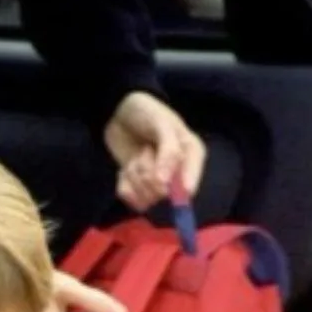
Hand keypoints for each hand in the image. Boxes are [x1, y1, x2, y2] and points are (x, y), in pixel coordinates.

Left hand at [103, 91, 205, 211]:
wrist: (119, 111)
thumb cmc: (146, 113)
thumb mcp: (161, 124)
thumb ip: (168, 152)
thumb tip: (165, 183)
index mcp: (191, 155)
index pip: (190, 183)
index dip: (176, 188)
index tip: (162, 180)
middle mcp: (178, 173)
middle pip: (162, 192)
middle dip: (147, 172)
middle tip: (145, 151)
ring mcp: (158, 182)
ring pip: (145, 196)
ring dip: (134, 176)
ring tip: (137, 156)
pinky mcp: (139, 187)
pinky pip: (131, 200)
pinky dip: (124, 184)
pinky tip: (125, 170)